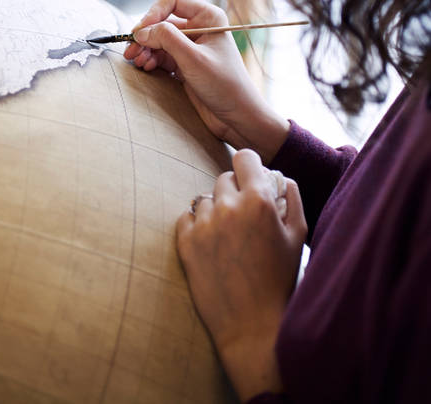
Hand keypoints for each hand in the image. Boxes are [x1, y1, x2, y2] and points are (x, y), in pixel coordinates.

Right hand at [124, 0, 289, 163]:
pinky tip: (146, 67)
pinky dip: (151, 59)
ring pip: (158, 39)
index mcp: (208, 17)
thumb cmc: (224, 85)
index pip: (171, 0)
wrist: (237, 117)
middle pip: (161, 20)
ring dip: (145, 48)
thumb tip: (141, 31)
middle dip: (145, 34)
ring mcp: (191, 46)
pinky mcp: (184, 63)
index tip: (140, 32)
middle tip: (131, 51)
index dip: (153, 13)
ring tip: (137, 61)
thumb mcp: (193, 59)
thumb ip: (167, 40)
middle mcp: (199, 27)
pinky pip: (161, 54)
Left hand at [177, 149, 306, 401]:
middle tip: (243, 215)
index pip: (244, 157)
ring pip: (205, 198)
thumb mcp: (298, 236)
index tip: (250, 176)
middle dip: (234, 191)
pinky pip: (186, 216)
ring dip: (216, 209)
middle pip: (224, 177)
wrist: (253, 327)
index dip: (249, 165)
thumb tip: (281, 178)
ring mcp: (204, 225)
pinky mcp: (185, 243)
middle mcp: (229, 207)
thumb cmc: (281, 281)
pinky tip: (211, 243)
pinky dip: (197, 224)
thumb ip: (292, 198)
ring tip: (228, 236)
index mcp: (259, 201)